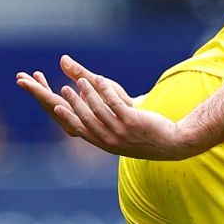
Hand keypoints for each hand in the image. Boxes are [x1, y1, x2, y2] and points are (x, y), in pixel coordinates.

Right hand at [15, 56, 190, 160]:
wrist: (171, 143)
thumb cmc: (144, 136)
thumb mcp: (121, 129)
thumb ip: (104, 118)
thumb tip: (92, 109)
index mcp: (102, 142)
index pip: (76, 128)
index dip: (63, 115)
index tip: (52, 103)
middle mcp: (108, 139)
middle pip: (82, 119)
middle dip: (69, 103)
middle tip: (59, 88)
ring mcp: (120, 131)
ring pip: (97, 110)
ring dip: (85, 94)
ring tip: (79, 80)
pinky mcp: (132, 122)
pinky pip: (114, 103)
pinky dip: (104, 90)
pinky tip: (98, 79)